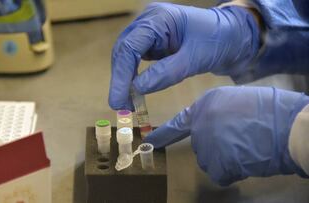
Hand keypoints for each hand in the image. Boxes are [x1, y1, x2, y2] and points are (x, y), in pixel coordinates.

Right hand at [109, 3, 259, 109]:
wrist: (233, 36)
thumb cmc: (218, 41)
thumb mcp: (194, 58)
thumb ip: (165, 72)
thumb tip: (137, 88)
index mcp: (158, 18)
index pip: (129, 47)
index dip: (121, 76)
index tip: (118, 101)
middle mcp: (149, 21)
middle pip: (123, 50)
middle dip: (120, 79)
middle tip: (120, 106)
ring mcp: (150, 31)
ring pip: (127, 55)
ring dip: (124, 79)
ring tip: (126, 102)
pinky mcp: (153, 42)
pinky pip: (137, 59)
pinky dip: (133, 76)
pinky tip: (134, 91)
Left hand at [144, 86, 308, 185]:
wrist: (287, 126)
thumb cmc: (268, 109)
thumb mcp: (237, 100)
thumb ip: (218, 112)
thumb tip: (215, 125)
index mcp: (204, 105)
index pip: (178, 124)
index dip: (163, 135)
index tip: (150, 143)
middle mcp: (200, 124)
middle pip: (200, 144)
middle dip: (217, 145)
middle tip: (239, 139)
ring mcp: (206, 145)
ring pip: (210, 160)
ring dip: (225, 159)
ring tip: (245, 148)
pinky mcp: (217, 164)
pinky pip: (220, 174)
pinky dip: (233, 171)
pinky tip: (246, 160)